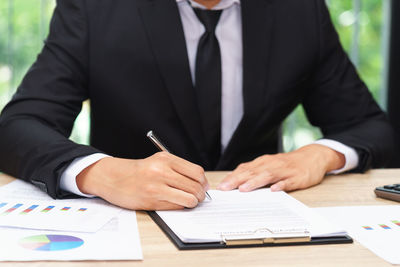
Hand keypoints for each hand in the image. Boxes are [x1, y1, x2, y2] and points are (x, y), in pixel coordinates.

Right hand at [76, 152, 207, 209]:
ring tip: (190, 201)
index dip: (203, 182)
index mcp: (165, 159)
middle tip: (199, 197)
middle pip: (195, 186)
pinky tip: (178, 203)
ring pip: (188, 198)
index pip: (196, 172)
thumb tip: (201, 183)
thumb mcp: (158, 161)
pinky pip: (176, 206)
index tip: (204, 186)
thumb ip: (178, 169)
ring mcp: (156, 187)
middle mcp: (161, 171)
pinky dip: (181, 207)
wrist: (114, 178)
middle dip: (201, 194)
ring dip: (193, 202)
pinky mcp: (151, 201)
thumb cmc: (139, 171)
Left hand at [217, 144, 344, 191]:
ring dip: (255, 182)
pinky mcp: (297, 177)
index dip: (232, 177)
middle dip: (237, 180)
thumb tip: (236, 182)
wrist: (312, 156)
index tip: (221, 186)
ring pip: (267, 175)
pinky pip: (288, 182)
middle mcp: (271, 164)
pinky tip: (274, 190)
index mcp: (263, 162)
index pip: (244, 169)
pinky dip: (281, 185)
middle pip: (252, 172)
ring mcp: (284, 170)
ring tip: (244, 189)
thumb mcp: (269, 165)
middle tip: (225, 188)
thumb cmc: (287, 164)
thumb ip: (255, 173)